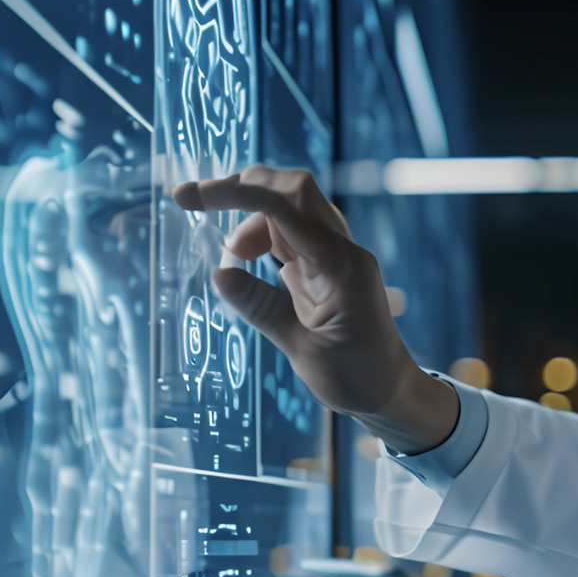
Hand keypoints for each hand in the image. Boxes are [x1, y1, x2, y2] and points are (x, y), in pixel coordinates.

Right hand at [172, 166, 456, 452]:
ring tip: (231, 256)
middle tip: (195, 202)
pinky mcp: (329, 263)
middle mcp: (343, 250)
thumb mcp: (300, 350)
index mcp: (340, 266)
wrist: (391, 390)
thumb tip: (219, 272)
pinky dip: (262, 233)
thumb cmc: (354, 377)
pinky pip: (293, 230)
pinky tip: (244, 257)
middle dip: (242, 186)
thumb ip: (261, 308)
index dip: (234, 193)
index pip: (284, 208)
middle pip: (293, 189)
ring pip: (291, 206)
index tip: (187, 196)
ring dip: (250, 217)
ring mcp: (338, 253)